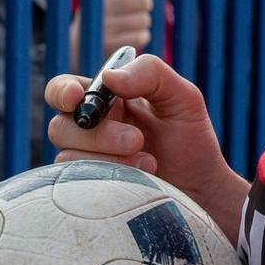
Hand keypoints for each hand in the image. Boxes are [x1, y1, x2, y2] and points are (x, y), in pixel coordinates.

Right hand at [43, 55, 245, 234]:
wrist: (203, 190)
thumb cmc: (192, 140)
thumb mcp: (183, 98)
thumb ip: (151, 74)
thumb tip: (109, 77)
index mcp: (106, 98)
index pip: (64, 88)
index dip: (62, 92)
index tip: (76, 97)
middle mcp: (91, 128)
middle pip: (61, 126)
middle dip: (99, 135)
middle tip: (137, 140)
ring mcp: (88, 160)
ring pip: (68, 156)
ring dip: (109, 160)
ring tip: (149, 165)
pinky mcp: (91, 189)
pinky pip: (77, 183)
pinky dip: (107, 180)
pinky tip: (138, 181)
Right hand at [97, 0, 153, 56]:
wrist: (77, 50)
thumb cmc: (95, 13)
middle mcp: (98, 7)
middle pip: (143, 0)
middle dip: (144, 4)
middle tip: (135, 7)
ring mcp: (103, 28)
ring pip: (144, 19)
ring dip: (141, 21)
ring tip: (128, 22)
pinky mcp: (111, 47)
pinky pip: (141, 36)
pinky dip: (139, 36)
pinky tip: (127, 35)